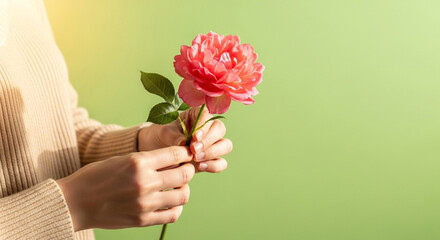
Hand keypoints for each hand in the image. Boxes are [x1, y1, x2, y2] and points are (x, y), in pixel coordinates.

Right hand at [56, 146, 194, 230]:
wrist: (75, 202)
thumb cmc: (96, 176)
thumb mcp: (122, 159)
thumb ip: (148, 160)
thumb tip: (174, 161)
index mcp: (138, 162)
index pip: (176, 154)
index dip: (185, 153)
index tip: (186, 154)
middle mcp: (144, 182)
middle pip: (184, 175)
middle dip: (189, 170)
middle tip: (185, 169)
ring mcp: (144, 203)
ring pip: (183, 196)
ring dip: (184, 189)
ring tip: (178, 186)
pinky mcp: (142, 220)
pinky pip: (172, 215)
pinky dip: (177, 207)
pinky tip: (171, 202)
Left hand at [138, 107, 231, 172]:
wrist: (157, 150)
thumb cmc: (162, 136)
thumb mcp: (163, 133)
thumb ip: (173, 136)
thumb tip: (183, 143)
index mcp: (197, 115)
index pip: (208, 115)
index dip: (204, 126)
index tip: (194, 136)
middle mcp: (208, 128)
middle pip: (220, 129)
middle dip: (208, 141)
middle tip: (194, 150)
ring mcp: (212, 144)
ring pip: (225, 145)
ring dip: (213, 152)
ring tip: (196, 159)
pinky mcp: (212, 159)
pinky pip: (221, 163)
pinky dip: (214, 165)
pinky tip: (200, 167)